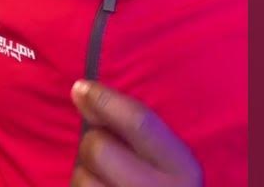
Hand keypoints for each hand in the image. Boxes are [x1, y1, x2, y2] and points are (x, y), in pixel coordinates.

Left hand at [69, 80, 202, 186]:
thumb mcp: (166, 163)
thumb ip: (135, 130)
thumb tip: (82, 92)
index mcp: (183, 169)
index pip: (140, 123)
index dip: (106, 100)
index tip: (80, 87)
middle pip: (98, 148)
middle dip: (91, 144)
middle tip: (101, 155)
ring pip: (80, 178)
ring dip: (82, 177)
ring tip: (102, 184)